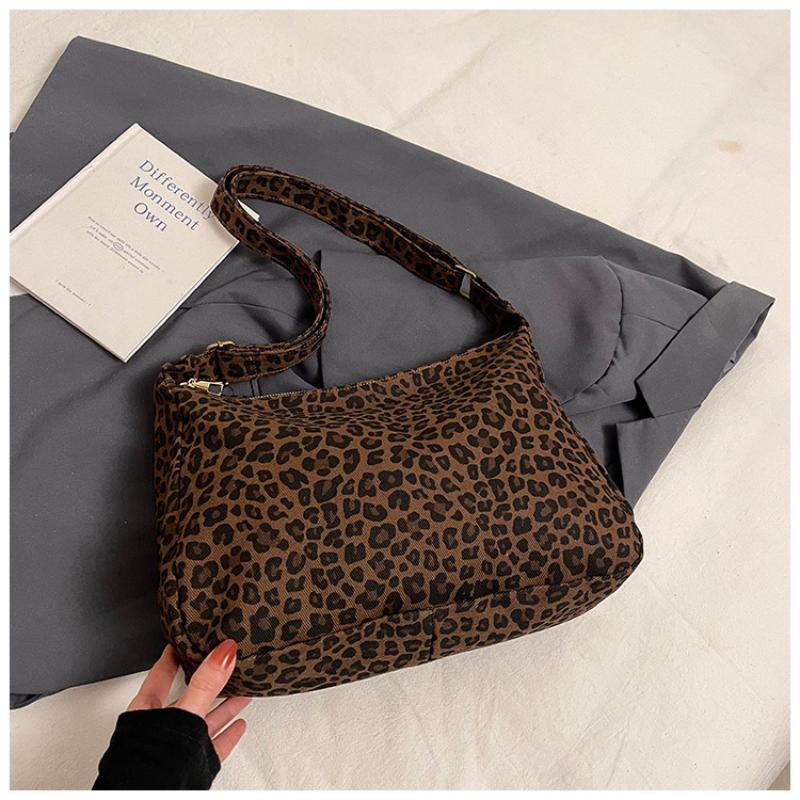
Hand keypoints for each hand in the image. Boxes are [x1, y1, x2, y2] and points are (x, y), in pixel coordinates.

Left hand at [127, 640, 250, 761]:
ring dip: (225, 704)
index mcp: (147, 711)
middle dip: (209, 679)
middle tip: (225, 660)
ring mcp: (177, 747)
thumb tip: (223, 652)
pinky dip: (228, 733)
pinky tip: (239, 725)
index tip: (185, 636)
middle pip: (190, 695)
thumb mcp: (184, 715)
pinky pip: (214, 744)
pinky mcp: (192, 765)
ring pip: (205, 719)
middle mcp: (162, 728)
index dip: (175, 653)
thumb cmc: (147, 770)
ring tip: (243, 689)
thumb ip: (204, 685)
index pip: (162, 673)